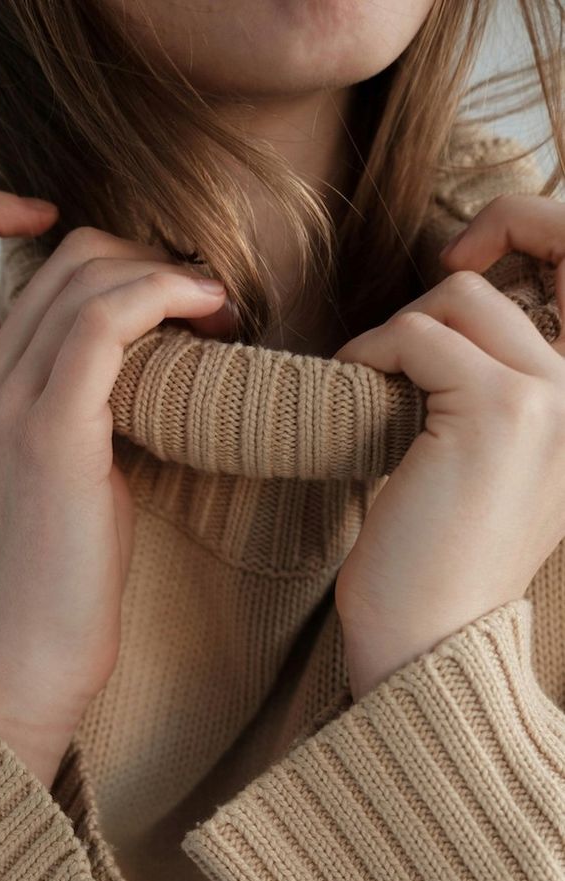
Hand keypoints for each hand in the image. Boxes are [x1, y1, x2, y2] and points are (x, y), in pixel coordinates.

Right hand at [0, 190, 226, 787]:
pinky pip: (107, 321)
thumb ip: (67, 396)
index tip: (55, 220)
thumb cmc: (55, 564)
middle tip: (200, 299)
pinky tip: (209, 315)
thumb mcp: (51, 462)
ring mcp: (8, 403)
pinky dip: (164, 295)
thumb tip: (142, 349)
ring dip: (169, 275)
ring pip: (89, 278)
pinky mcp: (53, 434)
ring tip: (218, 311)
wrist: (30, 651)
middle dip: (143, 256)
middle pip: (61, 258)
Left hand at [331, 193, 564, 700]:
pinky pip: (416, 335)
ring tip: (370, 382)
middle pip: (507, 280)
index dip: (526, 228)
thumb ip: (489, 383)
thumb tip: (445, 308)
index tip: (459, 257)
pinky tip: (353, 389)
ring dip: (396, 334)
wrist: (430, 635)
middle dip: (436, 294)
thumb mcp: (483, 459)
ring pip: (458, 300)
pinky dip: (371, 353)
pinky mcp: (498, 411)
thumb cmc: (438, 553)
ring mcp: (553, 397)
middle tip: (390, 343)